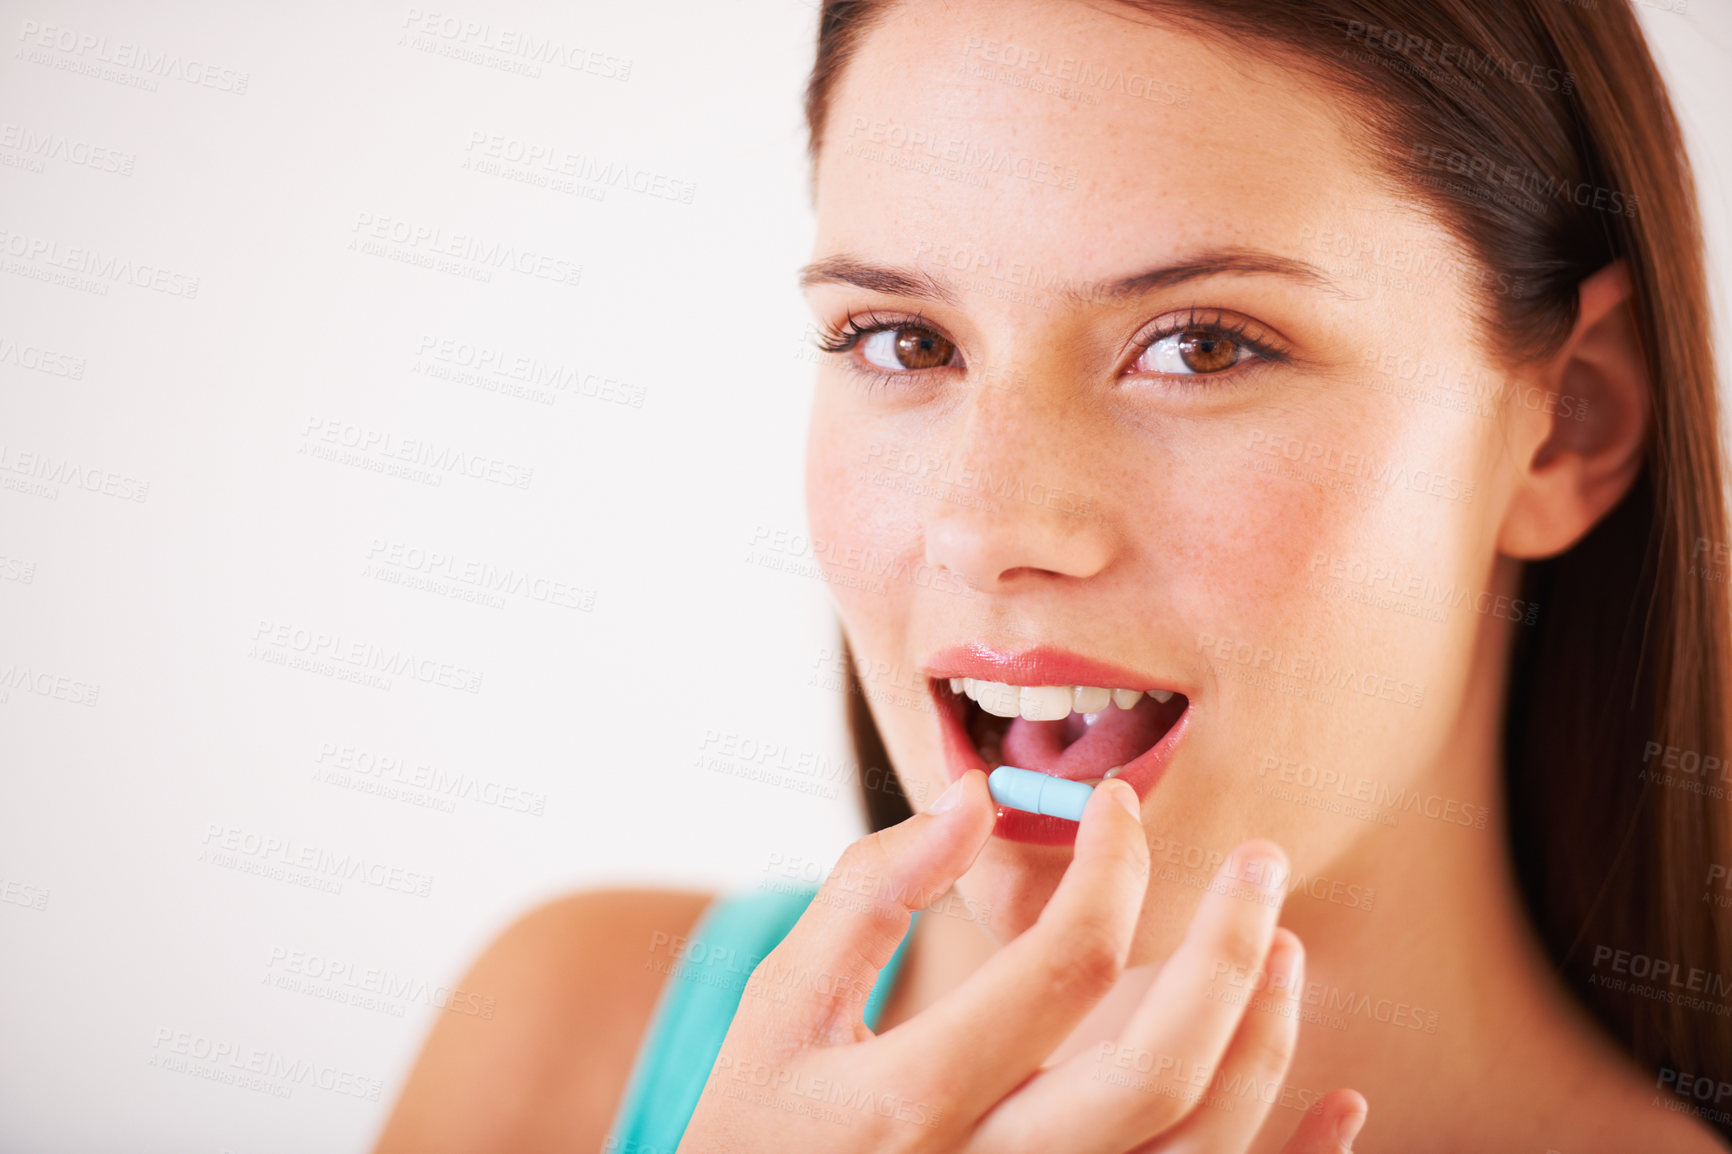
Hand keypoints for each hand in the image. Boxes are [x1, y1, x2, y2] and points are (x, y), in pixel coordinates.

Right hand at [677, 769, 1367, 1152]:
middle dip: (1229, 948)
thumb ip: (867, 896)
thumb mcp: (779, 1008)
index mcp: (911, 1100)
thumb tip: (972, 798)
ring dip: (1266, 1042)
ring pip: (1200, 1150)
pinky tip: (1342, 1104)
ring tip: (1286, 946)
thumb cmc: (759, 1125)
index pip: (1062, 967)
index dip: (1110, 867)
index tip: (1118, 807)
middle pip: (1158, 1068)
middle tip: (1265, 862)